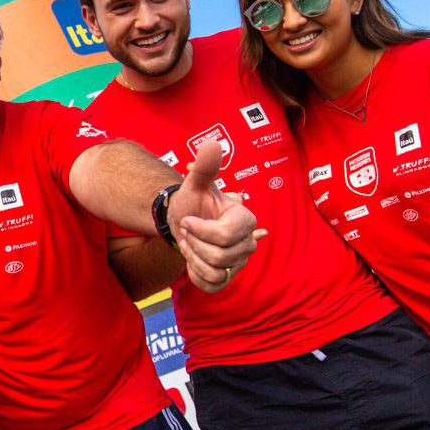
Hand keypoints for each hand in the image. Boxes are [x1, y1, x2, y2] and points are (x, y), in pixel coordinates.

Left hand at [166, 140, 261, 291]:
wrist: (182, 221)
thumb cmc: (191, 202)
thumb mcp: (194, 184)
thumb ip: (204, 167)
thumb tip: (212, 144)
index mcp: (245, 219)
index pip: (225, 236)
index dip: (199, 231)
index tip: (188, 221)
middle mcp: (248, 242)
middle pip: (218, 256)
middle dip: (194, 244)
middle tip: (187, 232)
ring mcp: (239, 262)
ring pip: (214, 272)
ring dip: (192, 258)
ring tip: (190, 244)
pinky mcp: (228, 278)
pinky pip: (212, 285)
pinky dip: (195, 274)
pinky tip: (192, 259)